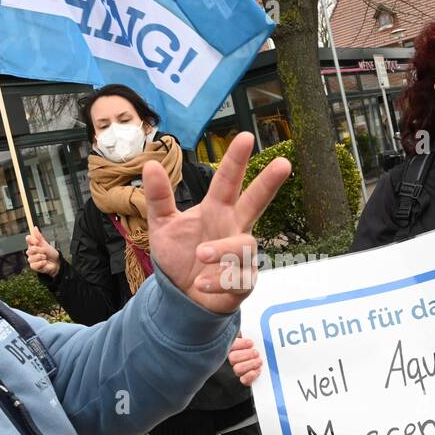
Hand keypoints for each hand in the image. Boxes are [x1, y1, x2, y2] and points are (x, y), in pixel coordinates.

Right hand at [26, 225, 59, 275]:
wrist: (56, 262)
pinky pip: (34, 264)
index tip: (38, 242)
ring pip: (31, 258)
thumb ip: (39, 236)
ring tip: (45, 257)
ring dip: (41, 257)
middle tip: (45, 252)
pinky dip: (41, 263)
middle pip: (30, 249)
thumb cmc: (50, 253)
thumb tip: (34, 227)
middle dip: (39, 250)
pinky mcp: (33, 266)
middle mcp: (31, 251)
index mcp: (33, 244)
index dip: (32, 240)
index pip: (28, 239)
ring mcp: (31, 259)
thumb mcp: (45, 244)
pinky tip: (45, 262)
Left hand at [143, 132, 289, 312]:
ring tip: (201, 253)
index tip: (246, 137)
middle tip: (284, 164)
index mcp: (216, 210)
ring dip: (224, 247)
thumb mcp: (162, 226)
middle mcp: (233, 228)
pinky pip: (238, 279)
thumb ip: (159, 198)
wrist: (181, 296)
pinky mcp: (242, 282)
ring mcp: (241, 256)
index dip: (236, 160)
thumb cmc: (178, 257)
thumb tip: (151, 163)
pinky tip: (201, 282)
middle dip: (268, 183)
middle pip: (256, 202)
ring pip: (244, 244)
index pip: (228, 181)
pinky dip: (218, 280)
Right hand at [229, 334, 263, 385]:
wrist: (271, 358)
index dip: (240, 344)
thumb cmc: (262, 343)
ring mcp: (239, 369)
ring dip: (249, 365)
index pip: (231, 345)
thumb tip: (248, 329)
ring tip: (259, 361)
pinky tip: (258, 370)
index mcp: (235, 346)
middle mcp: (235, 358)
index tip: (251, 343)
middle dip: (246, 355)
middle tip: (256, 353)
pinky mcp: (246, 378)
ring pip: (237, 369)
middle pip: (232, 358)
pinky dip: (250, 376)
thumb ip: (250, 332)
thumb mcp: (256, 335)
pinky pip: (244, 380)